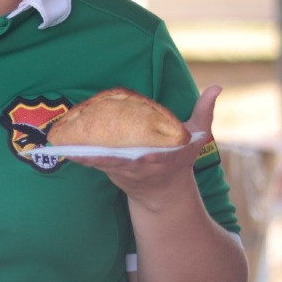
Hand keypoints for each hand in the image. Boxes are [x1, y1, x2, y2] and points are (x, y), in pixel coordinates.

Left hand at [67, 85, 218, 211]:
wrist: (165, 194)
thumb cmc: (180, 159)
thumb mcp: (197, 136)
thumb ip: (205, 111)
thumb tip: (217, 86)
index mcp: (167, 158)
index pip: (159, 157)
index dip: (151, 157)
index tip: (146, 155)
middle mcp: (144, 167)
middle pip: (124, 162)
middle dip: (107, 157)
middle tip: (89, 146)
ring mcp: (126, 172)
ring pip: (105, 164)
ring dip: (87, 156)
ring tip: (69, 145)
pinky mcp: (112, 172)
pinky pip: (95, 164)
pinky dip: (81, 157)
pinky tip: (64, 148)